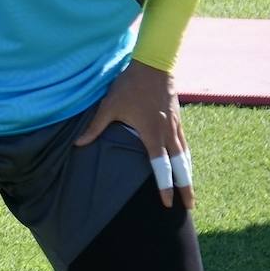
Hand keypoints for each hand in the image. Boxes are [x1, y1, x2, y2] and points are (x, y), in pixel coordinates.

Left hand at [75, 60, 192, 208]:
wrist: (153, 65)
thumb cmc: (129, 85)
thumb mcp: (109, 106)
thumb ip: (95, 127)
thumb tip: (78, 143)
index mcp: (152, 134)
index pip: (161, 167)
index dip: (165, 186)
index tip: (168, 203)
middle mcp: (168, 133)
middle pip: (181, 167)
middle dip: (186, 187)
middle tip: (190, 206)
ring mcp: (176, 126)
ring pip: (186, 156)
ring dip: (189, 174)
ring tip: (191, 190)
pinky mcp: (178, 118)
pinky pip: (185, 143)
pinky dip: (187, 157)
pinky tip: (186, 162)